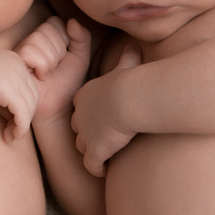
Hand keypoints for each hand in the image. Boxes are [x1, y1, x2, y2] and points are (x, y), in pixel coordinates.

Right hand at [0, 45, 39, 141]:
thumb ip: (3, 93)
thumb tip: (12, 116)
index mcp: (16, 61)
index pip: (29, 88)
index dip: (25, 107)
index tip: (14, 120)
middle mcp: (20, 67)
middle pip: (33, 98)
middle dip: (26, 118)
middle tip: (14, 132)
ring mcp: (17, 77)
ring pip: (30, 107)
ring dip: (22, 126)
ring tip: (11, 136)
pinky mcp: (10, 89)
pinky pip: (23, 113)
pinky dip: (20, 127)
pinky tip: (11, 135)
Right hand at [16, 17, 93, 123]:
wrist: (58, 107)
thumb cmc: (66, 84)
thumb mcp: (80, 58)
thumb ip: (81, 38)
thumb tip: (72, 21)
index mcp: (45, 38)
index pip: (55, 22)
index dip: (65, 39)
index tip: (64, 58)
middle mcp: (31, 42)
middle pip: (47, 28)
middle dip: (59, 51)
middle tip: (55, 68)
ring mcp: (21, 51)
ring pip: (37, 38)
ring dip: (50, 60)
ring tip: (48, 73)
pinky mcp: (15, 63)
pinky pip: (29, 52)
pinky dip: (41, 65)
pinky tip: (39, 77)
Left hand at [70, 45, 141, 175]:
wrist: (127, 99)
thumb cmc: (129, 81)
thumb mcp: (127, 67)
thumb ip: (128, 57)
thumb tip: (135, 43)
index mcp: (85, 96)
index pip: (81, 107)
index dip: (90, 112)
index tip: (103, 117)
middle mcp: (80, 116)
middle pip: (78, 127)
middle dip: (88, 133)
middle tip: (102, 138)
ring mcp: (85, 135)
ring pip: (82, 146)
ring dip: (92, 151)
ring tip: (105, 156)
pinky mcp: (94, 151)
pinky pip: (91, 165)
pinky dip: (97, 168)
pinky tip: (105, 170)